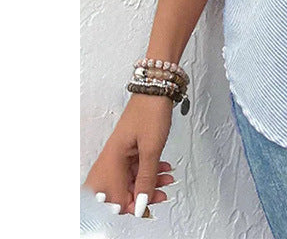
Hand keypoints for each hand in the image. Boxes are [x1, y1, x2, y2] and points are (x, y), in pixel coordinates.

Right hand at [83, 93, 175, 217]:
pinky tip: (163, 170)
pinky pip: (137, 168)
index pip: (114, 197)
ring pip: (131, 179)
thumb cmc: (151, 111)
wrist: (157, 88)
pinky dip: (150, 171)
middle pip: (121, 190)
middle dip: (141, 195)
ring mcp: (121, 153)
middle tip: (160, 195)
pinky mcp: (131, 148)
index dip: (132, 205)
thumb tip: (141, 204)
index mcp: (111, 159)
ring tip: (167, 181)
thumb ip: (147, 178)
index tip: (148, 206)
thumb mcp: (152, 148)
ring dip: (149, 183)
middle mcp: (112, 158)